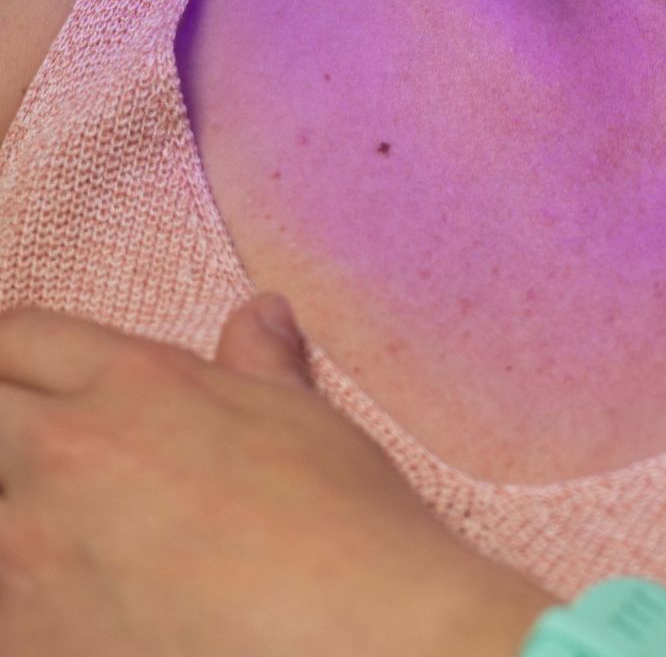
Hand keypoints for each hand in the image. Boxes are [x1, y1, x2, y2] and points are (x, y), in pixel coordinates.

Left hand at [0, 296, 558, 656]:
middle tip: (45, 471)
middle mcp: (67, 452)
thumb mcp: (303, 419)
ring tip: (69, 553)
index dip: (11, 358)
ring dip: (18, 531)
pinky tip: (82, 620)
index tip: (21, 387)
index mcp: (133, 381)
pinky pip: (4, 612)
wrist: (357, 637)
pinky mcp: (28, 642)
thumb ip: (258, 363)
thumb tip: (260, 314)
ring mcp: (34, 553)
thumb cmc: (344, 524)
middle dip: (4, 429)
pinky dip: (29, 613)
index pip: (19, 336)